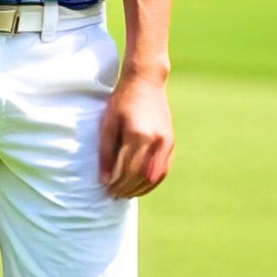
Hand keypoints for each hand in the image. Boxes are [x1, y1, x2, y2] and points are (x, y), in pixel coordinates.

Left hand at [98, 70, 174, 197]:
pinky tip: (141, 186)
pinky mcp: (171, 142)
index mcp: (137, 135)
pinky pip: (164, 169)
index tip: (106, 190)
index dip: (116, 184)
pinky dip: (153, 182)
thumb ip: (106, 151)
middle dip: (126, 189)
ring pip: (154, 177)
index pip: (127, 170)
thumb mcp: (108, 122)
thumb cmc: (122, 99)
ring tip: (125, 193)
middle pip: (140, 176)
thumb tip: (105, 178)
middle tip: (113, 195)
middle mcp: (155, 141)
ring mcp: (166, 142)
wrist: (146, 81)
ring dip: (140, 189)